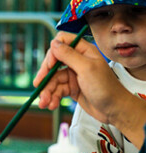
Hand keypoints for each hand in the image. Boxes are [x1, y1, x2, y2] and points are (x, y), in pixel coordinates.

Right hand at [34, 31, 145, 147]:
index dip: (53, 53)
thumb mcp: (86, 69)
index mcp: (84, 51)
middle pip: (53, 63)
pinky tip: (52, 105)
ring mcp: (73, 75)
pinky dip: (52, 98)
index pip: (62, 42)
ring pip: (53, 80)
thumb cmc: (105, 88)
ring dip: (47, 92)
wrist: (114, 110)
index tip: (50, 66)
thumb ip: (69, 55)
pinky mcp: (71, 88)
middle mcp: (77, 61)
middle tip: (38, 86)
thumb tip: (53, 44)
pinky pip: (57, 90)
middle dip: (45, 76)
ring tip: (44, 103)